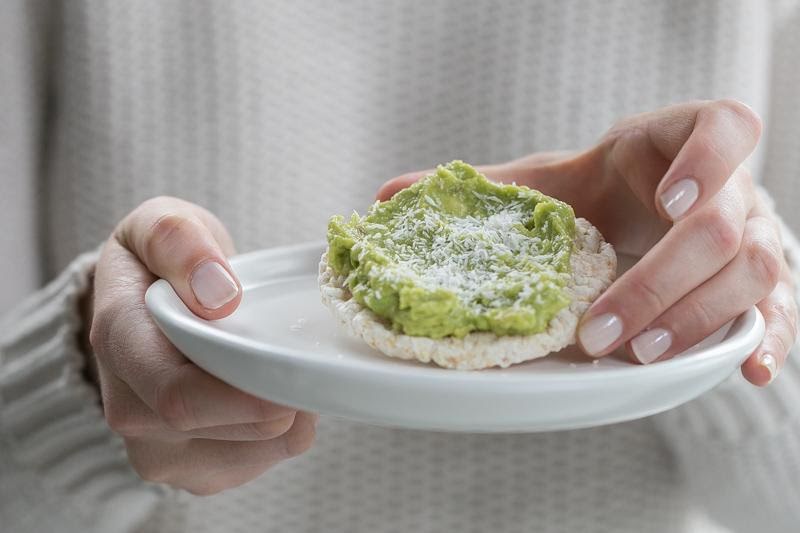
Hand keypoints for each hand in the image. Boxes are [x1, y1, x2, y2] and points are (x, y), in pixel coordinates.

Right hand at [88, 197, 316, 494]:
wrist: (150, 299)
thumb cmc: (163, 258)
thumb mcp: (161, 222)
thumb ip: (178, 241)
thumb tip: (219, 296)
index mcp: (118, 343)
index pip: (178, 396)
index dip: (243, 396)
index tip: (295, 371)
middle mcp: (130, 411)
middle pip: (226, 429)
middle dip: (281, 394)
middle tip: (307, 350)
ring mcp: (161, 450)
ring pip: (257, 451)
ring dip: (291, 409)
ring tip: (285, 360)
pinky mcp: (196, 469)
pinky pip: (266, 459)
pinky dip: (289, 426)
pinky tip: (276, 387)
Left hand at [379, 100, 796, 385]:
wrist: (639, 209)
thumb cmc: (598, 193)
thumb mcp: (549, 184)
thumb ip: (484, 187)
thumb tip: (386, 196)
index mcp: (680, 143)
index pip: (723, 129)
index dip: (705, 163)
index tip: (663, 204)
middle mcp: (731, 188)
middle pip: (723, 227)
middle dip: (660, 281)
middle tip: (601, 329)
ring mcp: (754, 236)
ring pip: (753, 272)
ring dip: (693, 318)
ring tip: (634, 355)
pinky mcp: (762, 283)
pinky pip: (780, 310)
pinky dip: (768, 339)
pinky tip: (748, 372)